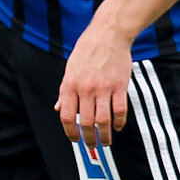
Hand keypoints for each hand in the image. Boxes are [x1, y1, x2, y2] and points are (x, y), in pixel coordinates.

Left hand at [56, 24, 132, 146]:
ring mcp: (104, 88)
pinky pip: (120, 110)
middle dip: (89, 138)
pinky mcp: (120, 86)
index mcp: (69, 86)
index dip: (70, 132)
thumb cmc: (86, 52)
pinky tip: (118, 127)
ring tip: (105, 142)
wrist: (108, 34)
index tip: (74, 140)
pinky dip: (119, 122)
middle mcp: (85, 89)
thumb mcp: (69, 70)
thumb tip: (59, 109)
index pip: (66, 116)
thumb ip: (65, 92)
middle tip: (92, 145)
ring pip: (103, 120)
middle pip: (86, 122)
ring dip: (105, 135)